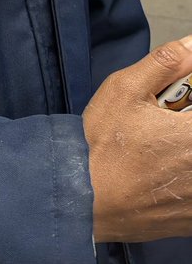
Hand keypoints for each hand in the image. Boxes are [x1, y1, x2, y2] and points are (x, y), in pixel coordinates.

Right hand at [83, 36, 191, 241]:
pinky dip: (180, 179)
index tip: (179, 102)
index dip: (189, 104)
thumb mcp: (125, 89)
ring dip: (181, 151)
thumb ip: (166, 63)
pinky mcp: (191, 219)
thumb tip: (191, 44)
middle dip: (184, 122)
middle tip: (165, 123)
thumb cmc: (101, 145)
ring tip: (159, 151)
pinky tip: (159, 173)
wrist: (82, 200)